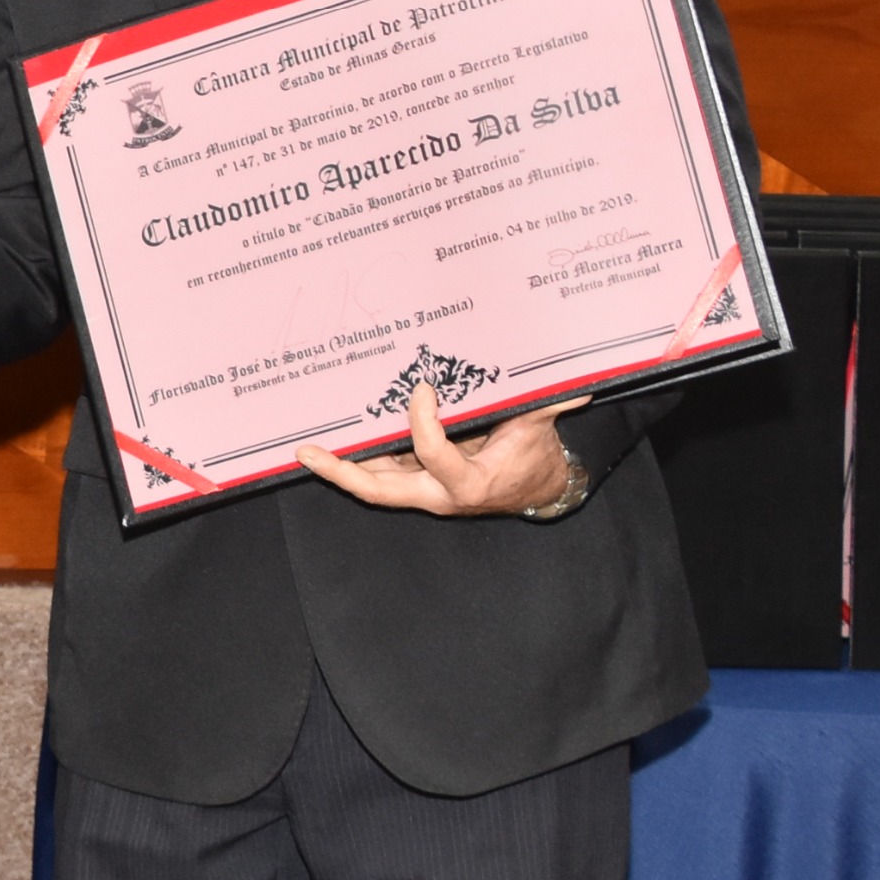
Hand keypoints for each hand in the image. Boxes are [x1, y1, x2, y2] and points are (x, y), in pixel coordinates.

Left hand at [294, 385, 584, 515]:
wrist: (535, 488)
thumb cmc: (532, 457)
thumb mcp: (538, 429)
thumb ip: (547, 407)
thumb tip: (577, 385)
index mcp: (467, 484)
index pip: (433, 455)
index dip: (423, 424)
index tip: (422, 389)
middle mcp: (435, 494)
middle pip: (378, 490)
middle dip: (341, 473)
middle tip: (307, 452)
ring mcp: (421, 491)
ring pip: (371, 484)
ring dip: (338, 467)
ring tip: (303, 446)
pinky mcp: (414, 483)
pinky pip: (378, 473)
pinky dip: (355, 458)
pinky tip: (331, 439)